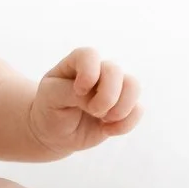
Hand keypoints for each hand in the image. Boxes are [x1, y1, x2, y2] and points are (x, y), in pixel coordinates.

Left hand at [28, 47, 142, 155]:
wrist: (55, 133)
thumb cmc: (50, 109)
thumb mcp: (51, 98)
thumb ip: (71, 93)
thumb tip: (97, 99)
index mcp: (77, 63)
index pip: (90, 55)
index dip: (89, 72)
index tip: (78, 91)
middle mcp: (98, 71)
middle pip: (115, 71)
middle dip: (107, 96)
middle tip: (93, 111)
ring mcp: (113, 88)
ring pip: (133, 86)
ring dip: (121, 108)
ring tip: (104, 120)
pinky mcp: (123, 107)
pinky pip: (138, 110)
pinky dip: (124, 124)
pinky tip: (107, 130)